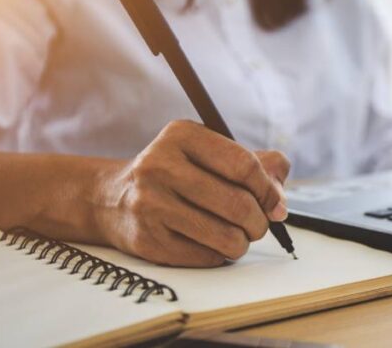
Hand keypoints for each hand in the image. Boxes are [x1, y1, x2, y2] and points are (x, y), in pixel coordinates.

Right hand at [90, 120, 289, 266]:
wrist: (111, 199)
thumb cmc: (176, 174)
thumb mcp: (207, 153)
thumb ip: (255, 164)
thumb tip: (280, 201)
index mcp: (181, 135)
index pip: (243, 165)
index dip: (268, 189)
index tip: (275, 203)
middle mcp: (160, 166)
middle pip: (237, 203)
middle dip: (259, 221)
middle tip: (258, 225)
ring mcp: (150, 204)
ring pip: (225, 236)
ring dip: (242, 242)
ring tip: (237, 236)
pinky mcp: (148, 240)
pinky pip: (206, 256)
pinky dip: (219, 254)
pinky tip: (211, 243)